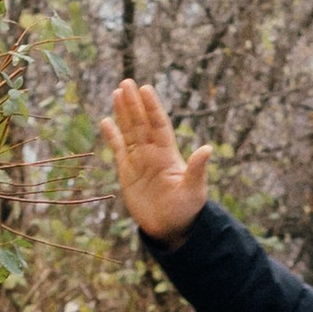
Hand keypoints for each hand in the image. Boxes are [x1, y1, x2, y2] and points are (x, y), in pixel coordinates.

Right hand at [101, 79, 211, 241]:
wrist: (170, 229)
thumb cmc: (186, 210)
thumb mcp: (194, 190)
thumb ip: (197, 170)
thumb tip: (207, 149)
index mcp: (168, 155)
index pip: (159, 125)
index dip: (152, 107)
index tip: (145, 89)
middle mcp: (153, 153)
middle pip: (141, 123)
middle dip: (134, 104)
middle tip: (126, 82)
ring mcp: (139, 161)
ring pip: (129, 132)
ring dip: (123, 113)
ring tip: (116, 92)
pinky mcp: (127, 173)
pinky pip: (118, 150)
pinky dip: (111, 137)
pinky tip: (105, 121)